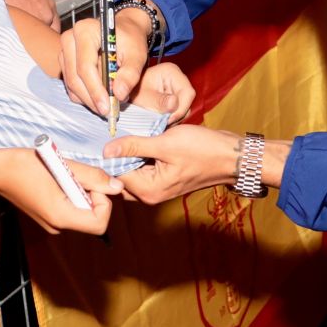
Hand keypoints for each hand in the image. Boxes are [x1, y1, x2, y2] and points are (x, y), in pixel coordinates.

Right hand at [0, 148, 115, 235]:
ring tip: (64, 174)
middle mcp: (58, 226)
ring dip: (82, 191)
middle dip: (93, 194)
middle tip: (76, 174)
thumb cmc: (24, 166)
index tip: (90, 181)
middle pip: (93, 217)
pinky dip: (72, 193)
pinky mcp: (49, 216)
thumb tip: (117, 187)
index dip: (103, 201)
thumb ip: (92, 177)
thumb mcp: (62, 166)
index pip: (100, 223)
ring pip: (83, 211)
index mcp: (61, 217)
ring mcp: (53, 223)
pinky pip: (72, 209)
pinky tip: (58, 179)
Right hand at [60, 0, 152, 114]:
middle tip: (107, 112)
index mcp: (85, 31)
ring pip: (71, 84)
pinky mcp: (64, 61)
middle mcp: (69, 39)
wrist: (123, 30)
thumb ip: (130, 73)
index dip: (95, 90)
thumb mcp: (137, 53)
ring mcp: (64, 51)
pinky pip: (70, 84)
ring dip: (88, 99)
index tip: (107, 107)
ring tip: (107, 105)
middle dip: (91, 98)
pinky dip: (84, 95)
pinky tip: (99, 97)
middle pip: (75, 77)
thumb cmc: (130, 39)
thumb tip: (119, 94)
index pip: (85, 67)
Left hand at [103, 125, 239, 204]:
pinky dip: (137, 155)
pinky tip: (135, 136)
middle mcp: (150, 194)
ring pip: (130, 171)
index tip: (94, 137)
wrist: (232, 157)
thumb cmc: (203, 150)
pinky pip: (142, 168)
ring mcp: (157, 188)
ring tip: (117, 132)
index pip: (113, 176)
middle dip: (112, 157)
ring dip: (125, 154)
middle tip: (103, 132)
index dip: (104, 157)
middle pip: (119, 177)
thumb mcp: (165, 143)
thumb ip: (134, 146)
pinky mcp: (163, 178)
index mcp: (148, 190)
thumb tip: (105, 150)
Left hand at [138, 62, 195, 123]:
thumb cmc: (132, 91)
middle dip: (177, 114)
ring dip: (174, 117)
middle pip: (187, 101)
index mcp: (172, 72)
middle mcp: (178, 79)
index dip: (181, 108)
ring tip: (161, 123)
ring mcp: (177, 88)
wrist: (125, 93)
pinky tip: (163, 121)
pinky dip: (172, 117)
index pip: (187, 92)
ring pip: (184, 107)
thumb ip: (159, 101)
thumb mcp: (143, 98)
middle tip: (164, 124)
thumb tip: (175, 103)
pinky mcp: (175, 97)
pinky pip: (179, 110)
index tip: (169, 120)